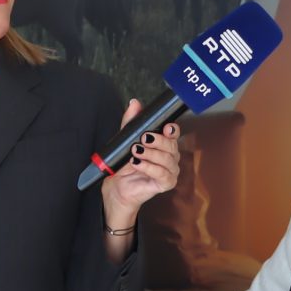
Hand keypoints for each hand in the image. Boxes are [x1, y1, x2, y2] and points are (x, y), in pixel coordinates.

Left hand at [102, 100, 178, 232]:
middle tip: (143, 138)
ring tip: (136, 151)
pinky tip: (137, 163)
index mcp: (164, 144)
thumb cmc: (125, 164)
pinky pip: (162, 174)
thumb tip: (134, 103)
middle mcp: (170, 157)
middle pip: (171, 145)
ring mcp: (170, 171)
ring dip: (151, 154)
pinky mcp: (166, 184)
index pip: (174, 133)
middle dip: (157, 141)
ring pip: (167, 159)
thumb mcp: (126, 140)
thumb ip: (131, 122)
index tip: (165, 127)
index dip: (172, 129)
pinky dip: (148, 167)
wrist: (117, 186)